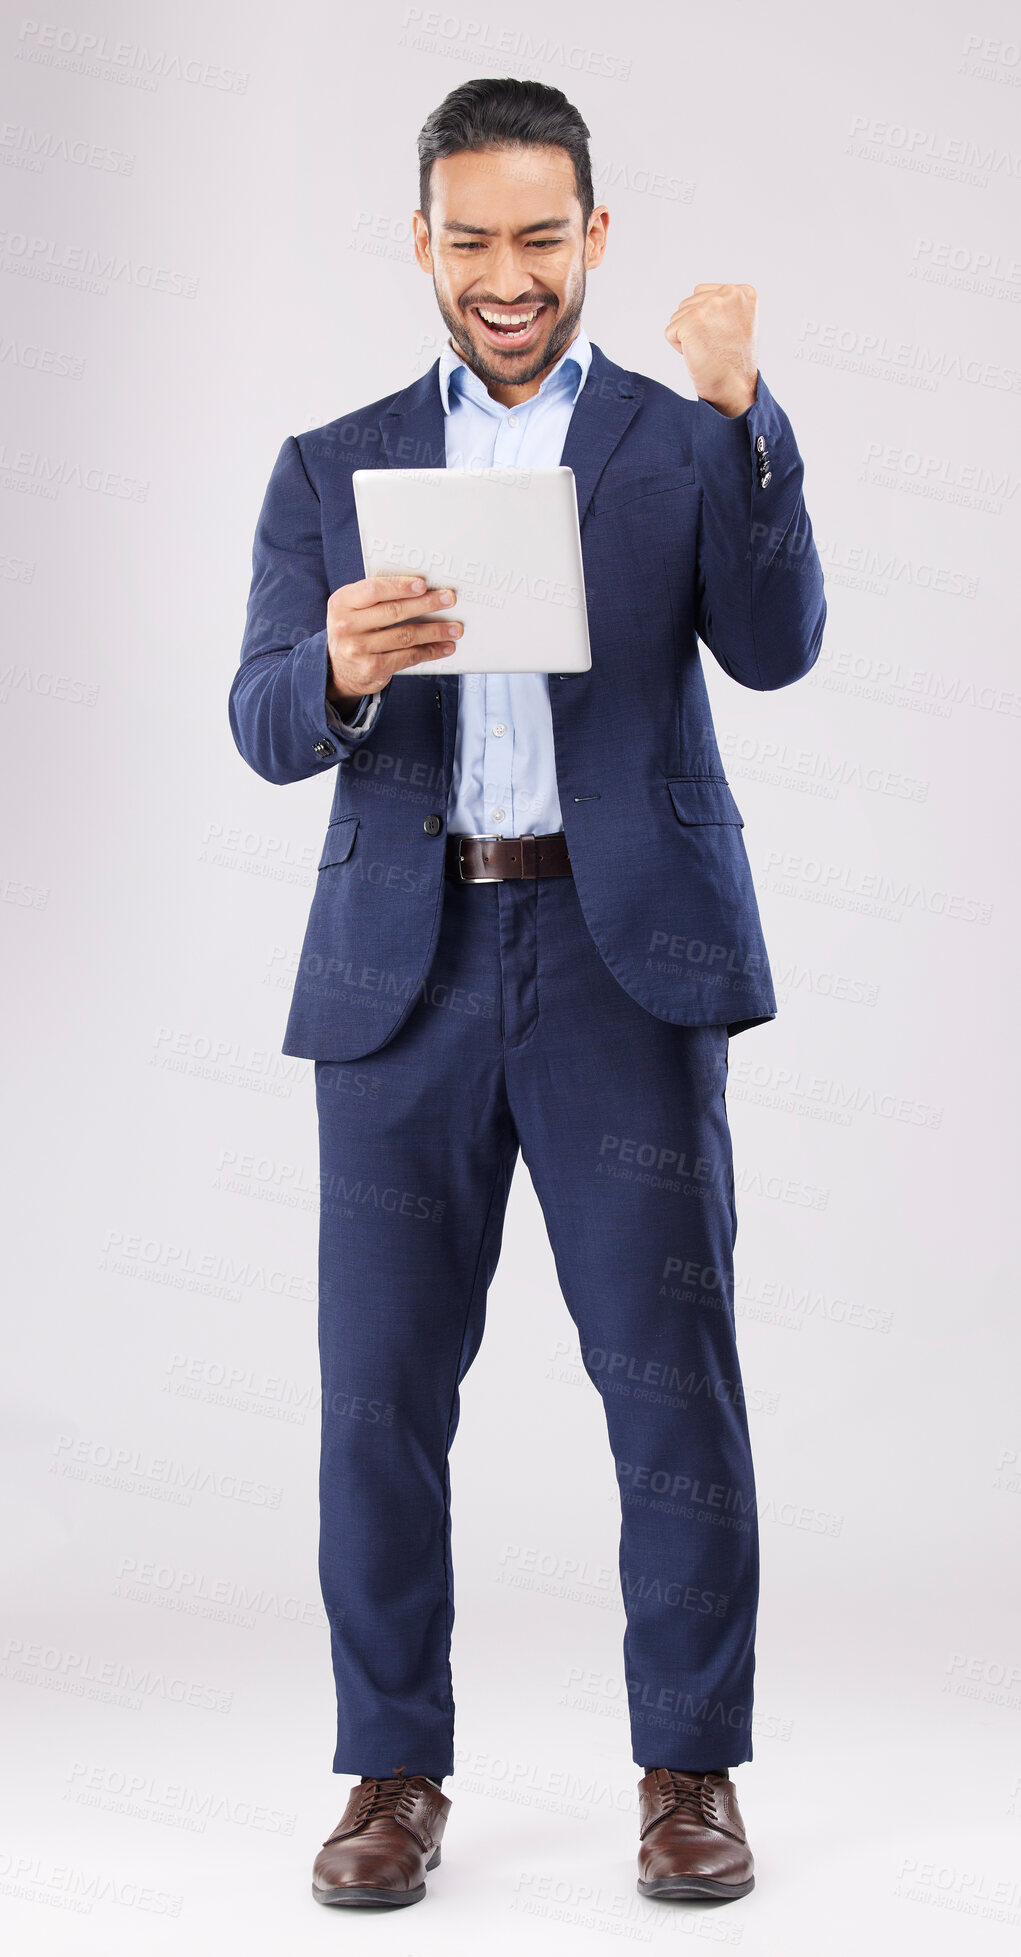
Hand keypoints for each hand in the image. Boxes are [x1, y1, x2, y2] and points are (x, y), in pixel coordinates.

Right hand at [326, 574, 461, 708]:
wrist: (339, 669)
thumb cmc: (354, 630)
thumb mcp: (354, 608)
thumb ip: (377, 596)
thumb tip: (421, 587)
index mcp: (342, 602)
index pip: (373, 589)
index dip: (400, 586)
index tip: (423, 584)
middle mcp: (347, 626)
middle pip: (393, 612)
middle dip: (426, 604)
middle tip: (448, 599)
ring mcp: (359, 649)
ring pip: (405, 635)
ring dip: (435, 631)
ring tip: (455, 627)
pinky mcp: (373, 668)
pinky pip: (408, 656)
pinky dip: (430, 651)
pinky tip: (444, 647)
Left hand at [664, 283, 758, 416]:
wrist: (734, 387)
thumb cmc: (734, 361)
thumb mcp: (739, 322)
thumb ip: (723, 304)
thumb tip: (699, 300)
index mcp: (743, 292)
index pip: (703, 294)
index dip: (706, 320)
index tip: (724, 337)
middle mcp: (729, 293)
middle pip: (688, 303)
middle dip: (695, 327)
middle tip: (715, 346)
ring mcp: (710, 305)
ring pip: (677, 316)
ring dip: (686, 337)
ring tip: (708, 350)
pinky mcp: (693, 320)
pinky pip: (670, 332)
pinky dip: (679, 348)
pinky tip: (699, 354)